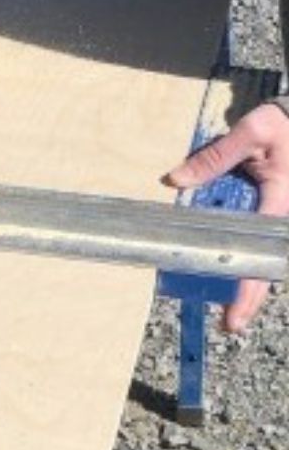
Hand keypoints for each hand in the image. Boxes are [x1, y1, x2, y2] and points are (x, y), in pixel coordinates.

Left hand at [164, 101, 288, 331]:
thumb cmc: (280, 125)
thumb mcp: (250, 133)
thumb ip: (213, 157)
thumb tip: (173, 181)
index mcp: (280, 203)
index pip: (261, 252)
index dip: (248, 287)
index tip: (235, 316)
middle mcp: (282, 218)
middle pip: (267, 265)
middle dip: (250, 295)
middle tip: (230, 324)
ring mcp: (279, 217)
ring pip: (264, 255)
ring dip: (247, 278)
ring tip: (229, 308)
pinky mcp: (272, 211)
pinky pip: (257, 238)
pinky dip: (244, 254)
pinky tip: (225, 267)